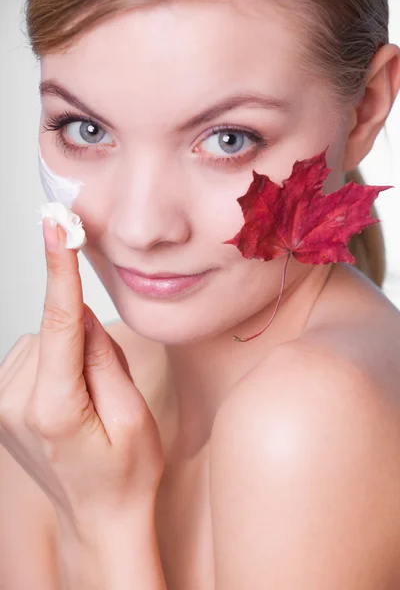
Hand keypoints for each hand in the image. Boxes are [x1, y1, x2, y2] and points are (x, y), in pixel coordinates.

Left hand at [0, 218, 163, 543]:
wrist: (98, 518)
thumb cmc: (126, 474)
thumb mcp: (135, 416)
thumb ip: (103, 357)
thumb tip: (79, 313)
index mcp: (54, 409)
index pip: (58, 323)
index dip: (60, 270)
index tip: (56, 226)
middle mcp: (15, 404)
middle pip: (55, 331)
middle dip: (85, 343)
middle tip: (107, 390)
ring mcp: (2, 406)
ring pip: (42, 341)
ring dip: (69, 356)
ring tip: (89, 402)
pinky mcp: (1, 405)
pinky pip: (31, 356)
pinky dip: (54, 364)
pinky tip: (69, 399)